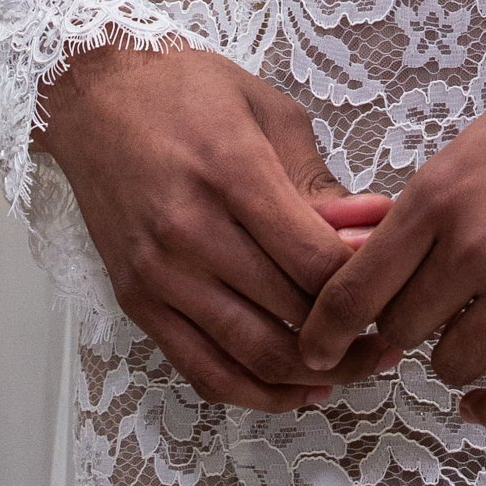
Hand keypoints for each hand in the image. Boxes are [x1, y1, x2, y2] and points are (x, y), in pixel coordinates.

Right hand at [38, 43, 389, 409]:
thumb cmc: (187, 91)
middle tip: (390, 326)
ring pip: (253, 354)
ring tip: (358, 364)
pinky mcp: (137, 301)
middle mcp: (192, 232)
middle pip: (291, 310)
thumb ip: (319, 180)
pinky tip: (300, 389)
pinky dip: (256, 393)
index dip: (363, 283)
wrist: (94, 98)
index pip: (314, 260)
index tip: (390, 281)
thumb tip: (374, 228)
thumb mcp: (268, 111)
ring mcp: (160, 274)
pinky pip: (202, 371)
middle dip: (351, 330)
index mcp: (233, 173)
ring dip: (315, 372)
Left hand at [297, 0, 485, 429]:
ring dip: (451, 365)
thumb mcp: (483, 137)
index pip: (356, 285)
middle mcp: (476, 240)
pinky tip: (485, 405)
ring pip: (456, 362)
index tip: (314, 351)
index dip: (325, 330)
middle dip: (398, 337)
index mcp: (440, 189)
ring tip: (462, 352)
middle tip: (412, 333)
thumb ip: (439, 201)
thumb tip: (398, 263)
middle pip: (402, 329)